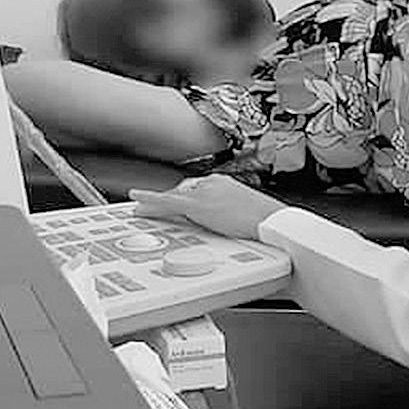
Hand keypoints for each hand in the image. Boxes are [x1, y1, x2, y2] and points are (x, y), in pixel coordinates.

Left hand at [128, 174, 287, 240]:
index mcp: (225, 183)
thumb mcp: (248, 214)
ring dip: (158, 204)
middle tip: (155, 209)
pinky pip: (167, 202)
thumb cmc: (266, 221)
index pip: (198, 188)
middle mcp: (212, 183)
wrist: (271, 222)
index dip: (184, 197)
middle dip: (170, 201)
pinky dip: (149, 200)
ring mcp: (204, 193)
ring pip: (174, 197)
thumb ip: (233, 214)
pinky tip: (137, 202)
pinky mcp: (197, 205)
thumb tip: (231, 224)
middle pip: (183, 191)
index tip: (179, 204)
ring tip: (142, 210)